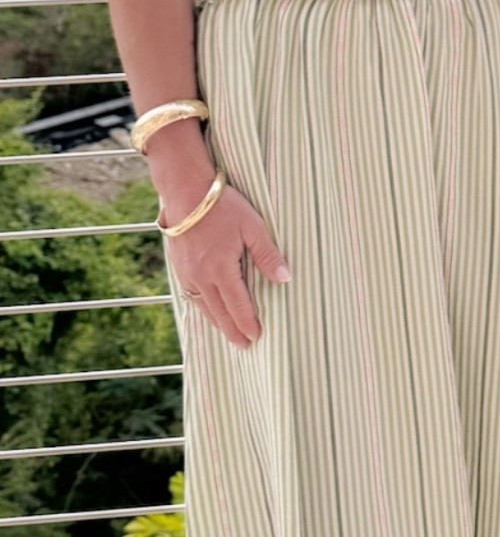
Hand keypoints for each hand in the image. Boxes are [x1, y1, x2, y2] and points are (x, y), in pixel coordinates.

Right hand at [168, 185, 289, 347]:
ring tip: (228, 334)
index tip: (257, 337)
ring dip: (217, 322)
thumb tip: (285, 279)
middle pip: (219, 312)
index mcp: (221, 269)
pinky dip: (202, 307)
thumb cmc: (222, 206)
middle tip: (243, 346)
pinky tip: (208, 309)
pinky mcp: (178, 265)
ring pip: (203, 305)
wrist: (185, 190)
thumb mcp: (253, 226)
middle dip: (233, 330)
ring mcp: (187, 272)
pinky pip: (191, 294)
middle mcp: (202, 276)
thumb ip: (268, 255)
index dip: (248, 323)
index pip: (238, 305)